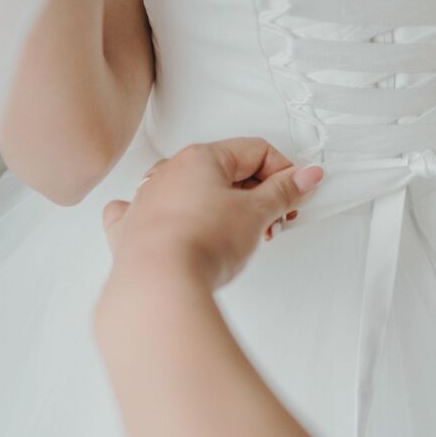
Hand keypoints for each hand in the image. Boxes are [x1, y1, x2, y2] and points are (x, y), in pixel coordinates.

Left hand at [102, 138, 323, 288]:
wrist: (158, 285)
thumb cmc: (200, 244)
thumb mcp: (257, 214)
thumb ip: (283, 191)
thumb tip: (304, 176)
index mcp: (201, 157)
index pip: (256, 152)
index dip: (283, 173)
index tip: (294, 196)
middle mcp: (169, 172)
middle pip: (226, 172)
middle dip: (257, 196)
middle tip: (273, 221)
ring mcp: (146, 199)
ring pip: (192, 191)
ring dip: (220, 208)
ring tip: (238, 237)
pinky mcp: (132, 229)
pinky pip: (147, 211)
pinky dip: (166, 216)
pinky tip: (175, 226)